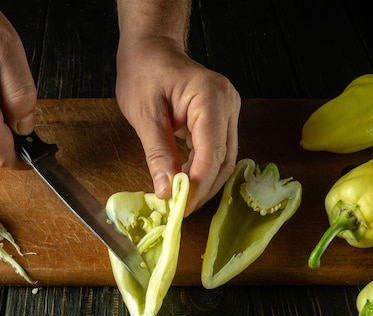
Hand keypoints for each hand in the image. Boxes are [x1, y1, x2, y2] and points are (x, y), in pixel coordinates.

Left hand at [115, 37, 239, 214]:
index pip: (211, 153)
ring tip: (181, 201)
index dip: (197, 185)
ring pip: (224, 160)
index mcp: (211, 98)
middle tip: (179, 210)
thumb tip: (166, 191)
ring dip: (203, 183)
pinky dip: (201, 170)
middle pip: (224, 161)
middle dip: (202, 189)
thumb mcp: (144, 114)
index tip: (179, 207)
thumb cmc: (144, 72)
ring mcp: (228, 111)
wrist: (151, 49)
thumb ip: (157, 153)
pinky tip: (185, 183)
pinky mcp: (221, 119)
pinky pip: (216, 152)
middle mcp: (228, 105)